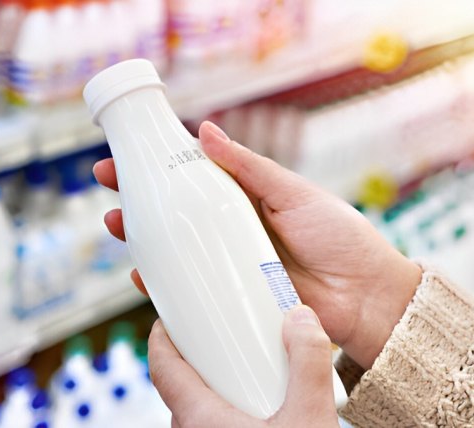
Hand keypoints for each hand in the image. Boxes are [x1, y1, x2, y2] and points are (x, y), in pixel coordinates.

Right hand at [93, 121, 421, 367]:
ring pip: (177, 251)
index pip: (195, 177)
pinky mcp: (233, 298)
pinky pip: (192, 291)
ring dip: (142, 239)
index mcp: (248, 200)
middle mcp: (234, 231)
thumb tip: (204, 131)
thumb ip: (250, 167)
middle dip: (139, 200)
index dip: (160, 165)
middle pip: (177, 213)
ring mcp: (231, 265)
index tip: (127, 154)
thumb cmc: (339, 237)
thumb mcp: (293, 192)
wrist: (366, 295)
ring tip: (117, 225)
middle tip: (108, 184)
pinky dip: (165, 286)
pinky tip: (143, 276)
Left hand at [149, 305, 339, 426]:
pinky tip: (259, 403)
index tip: (169, 317)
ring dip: (213, 384)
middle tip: (216, 335)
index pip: (162, 368)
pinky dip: (226, 406)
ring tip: (242, 366)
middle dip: (195, 357)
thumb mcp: (310, 416)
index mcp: (199, 418)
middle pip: (179, 385)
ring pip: (196, 408)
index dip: (161, 338)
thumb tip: (302, 319)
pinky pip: (214, 424)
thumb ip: (308, 364)